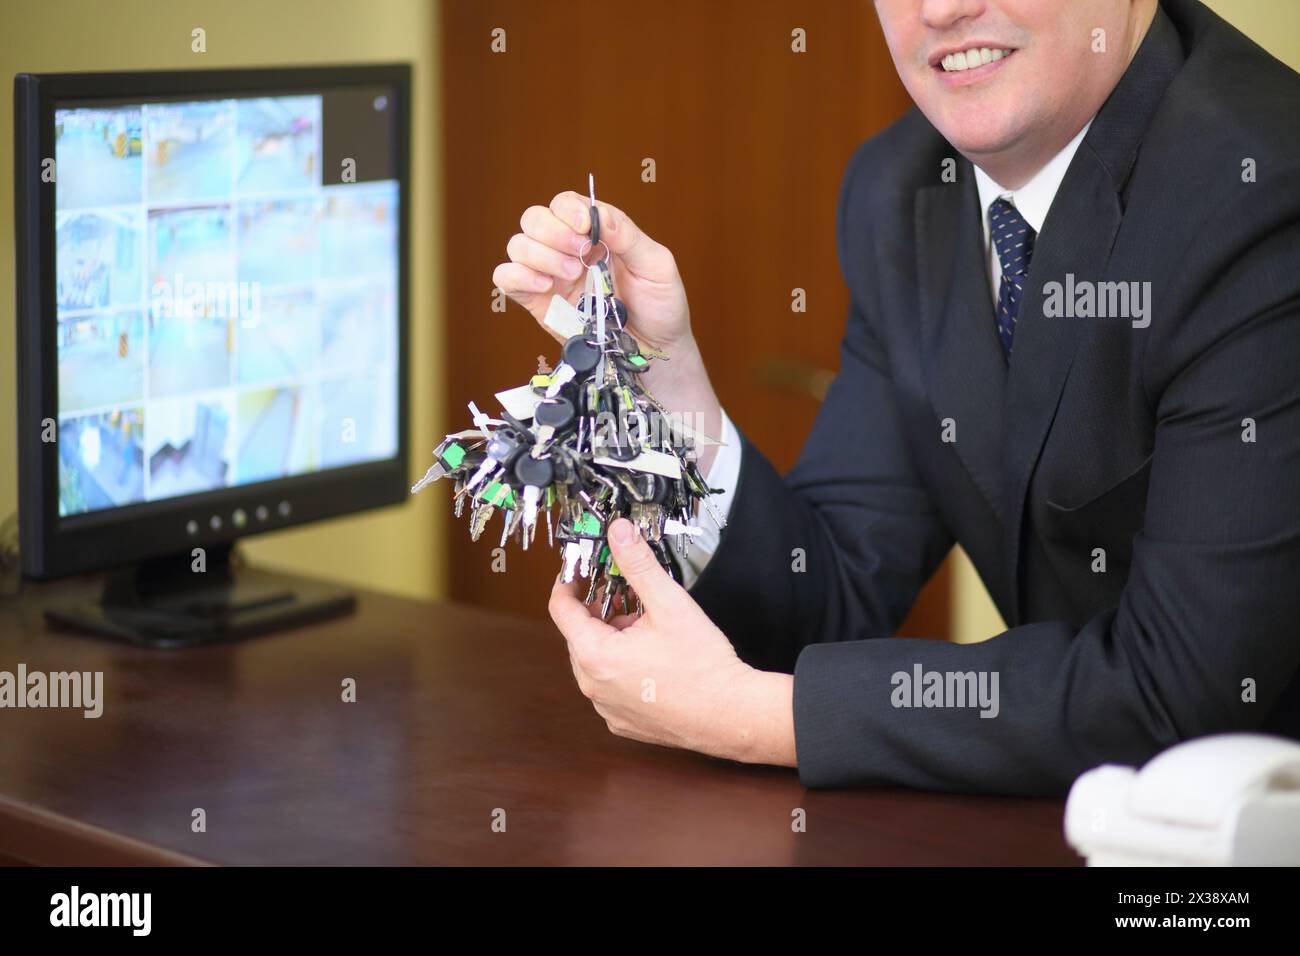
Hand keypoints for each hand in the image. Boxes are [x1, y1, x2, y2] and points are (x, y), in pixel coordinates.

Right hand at [493, 192, 722, 471]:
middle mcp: (567, 250)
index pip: (565, 204)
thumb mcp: (657, 265)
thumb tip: (597, 216)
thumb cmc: (661, 307)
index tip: (584, 229)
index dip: (567, 210)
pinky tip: (544, 286)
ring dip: (538, 254)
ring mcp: (550, 276)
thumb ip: (628, 236)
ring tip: (570, 275)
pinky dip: (517, 275)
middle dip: (552, 232)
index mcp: (596, 234)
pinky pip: (506, 279)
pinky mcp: (538, 303)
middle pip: (534, 219)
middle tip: (579, 257)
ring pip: (518, 245)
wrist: (655, 353)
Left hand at [548, 518, 796, 766]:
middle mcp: (593, 686)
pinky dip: (622, 670)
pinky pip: (610, 688)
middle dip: (600, 613)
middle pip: (580, 635)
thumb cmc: (703, 666)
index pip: (561, 609)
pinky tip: (652, 662)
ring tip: (647, 632)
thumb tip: (619, 533)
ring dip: (612, 642)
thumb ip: (639, 564)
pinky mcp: (622, 722)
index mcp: (595, 655)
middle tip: (629, 600)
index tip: (580, 572)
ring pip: (595, 662)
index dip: (568, 583)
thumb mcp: (669, 603)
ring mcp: (606, 708)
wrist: (731, 713)